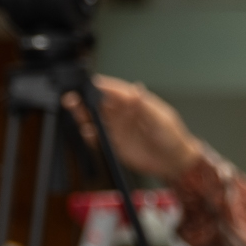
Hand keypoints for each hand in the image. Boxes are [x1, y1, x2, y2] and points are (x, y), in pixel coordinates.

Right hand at [64, 76, 204, 183]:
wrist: (172, 161)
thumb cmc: (172, 136)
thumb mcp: (161, 119)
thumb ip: (146, 106)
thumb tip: (136, 89)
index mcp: (135, 102)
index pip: (115, 90)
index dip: (102, 86)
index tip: (88, 84)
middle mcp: (124, 113)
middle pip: (100, 103)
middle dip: (85, 99)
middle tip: (72, 98)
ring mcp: (117, 128)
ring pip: (96, 119)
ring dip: (83, 116)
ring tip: (73, 113)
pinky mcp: (114, 144)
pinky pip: (98, 138)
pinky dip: (89, 135)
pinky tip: (84, 133)